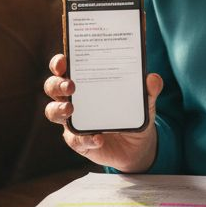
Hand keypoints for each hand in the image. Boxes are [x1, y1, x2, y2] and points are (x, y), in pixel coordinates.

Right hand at [42, 53, 164, 172]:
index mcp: (85, 81)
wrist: (137, 145)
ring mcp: (73, 120)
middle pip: (52, 87)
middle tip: (70, 85)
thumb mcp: (144, 101)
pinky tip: (98, 138)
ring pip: (53, 112)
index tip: (63, 61)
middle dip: (57, 84)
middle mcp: (74, 98)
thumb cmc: (132, 113)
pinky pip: (75, 139)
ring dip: (58, 109)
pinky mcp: (79, 141)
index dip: (59, 63)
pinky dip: (85, 138)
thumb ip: (148, 90)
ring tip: (71, 109)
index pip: (64, 67)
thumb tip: (152, 79)